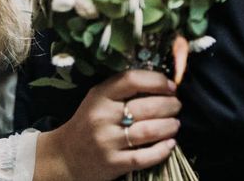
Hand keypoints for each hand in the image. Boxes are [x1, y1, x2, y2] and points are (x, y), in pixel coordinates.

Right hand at [34, 70, 180, 180]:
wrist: (67, 155)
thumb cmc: (88, 123)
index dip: (155, 81)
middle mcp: (102, 116)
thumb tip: (157, 83)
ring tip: (175, 123)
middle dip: (169, 105)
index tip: (170, 85)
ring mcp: (107, 141)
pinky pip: (145, 156)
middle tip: (176, 105)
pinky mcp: (114, 163)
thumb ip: (120, 91)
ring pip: (148, 131)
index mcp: (99, 95)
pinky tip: (170, 144)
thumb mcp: (96, 100)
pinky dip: (162, 150)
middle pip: (145, 107)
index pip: (131, 80)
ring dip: (169, 126)